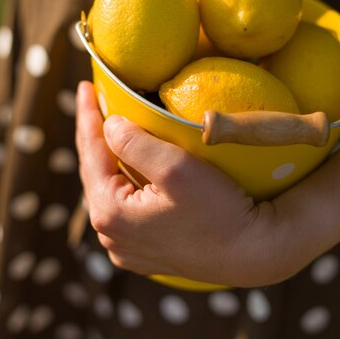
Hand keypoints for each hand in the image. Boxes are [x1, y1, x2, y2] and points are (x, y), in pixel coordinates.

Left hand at [75, 81, 292, 286]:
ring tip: (109, 129)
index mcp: (110, 213)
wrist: (254, 252)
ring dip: (110, 160)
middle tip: (94, 102)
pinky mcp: (147, 253)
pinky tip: (130, 167)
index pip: (90, 152)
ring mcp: (128, 249)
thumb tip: (110, 124)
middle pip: (96, 173)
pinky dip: (125, 182)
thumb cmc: (219, 210)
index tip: (85, 86)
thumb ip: (134, 142)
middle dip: (95, 136)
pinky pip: (126, 209)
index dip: (87, 115)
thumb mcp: (175, 168)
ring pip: (110, 191)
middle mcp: (111, 236)